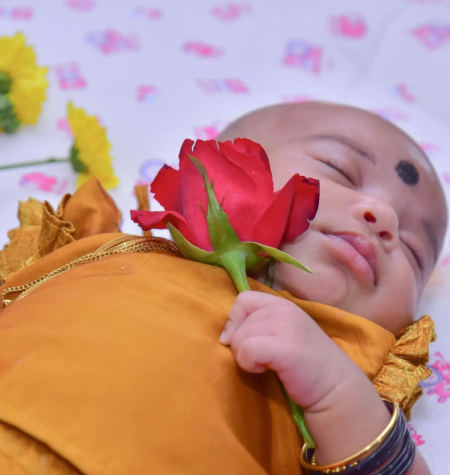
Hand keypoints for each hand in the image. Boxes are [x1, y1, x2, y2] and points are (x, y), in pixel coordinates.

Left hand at [220, 291, 392, 464]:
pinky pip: (246, 350)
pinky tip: (265, 369)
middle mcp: (284, 309)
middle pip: (238, 322)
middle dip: (241, 344)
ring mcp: (285, 326)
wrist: (335, 387)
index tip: (243, 340)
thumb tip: (224, 335)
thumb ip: (258, 325)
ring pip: (239, 337)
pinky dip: (249, 364)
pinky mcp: (285, 347)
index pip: (242, 298)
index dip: (235, 319)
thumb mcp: (282, 333)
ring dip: (245, 356)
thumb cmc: (304, 363)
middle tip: (263, 358)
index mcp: (282, 304)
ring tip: (267, 364)